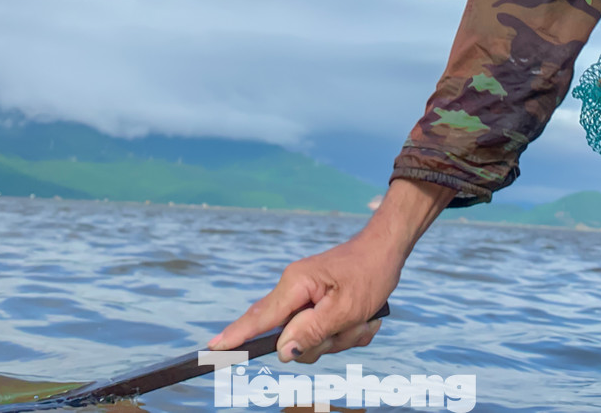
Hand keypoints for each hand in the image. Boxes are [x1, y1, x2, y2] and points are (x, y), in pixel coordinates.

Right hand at [206, 230, 400, 364]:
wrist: (387, 249)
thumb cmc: (369, 273)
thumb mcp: (346, 309)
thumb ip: (312, 331)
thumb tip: (282, 351)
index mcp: (295, 284)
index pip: (259, 318)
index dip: (236, 336)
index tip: (213, 349)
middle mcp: (294, 289)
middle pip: (291, 337)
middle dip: (325, 342)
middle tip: (352, 327)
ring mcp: (305, 296)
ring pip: (312, 339)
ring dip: (341, 337)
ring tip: (363, 319)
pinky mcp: (317, 303)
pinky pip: (325, 333)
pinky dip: (347, 332)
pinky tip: (364, 319)